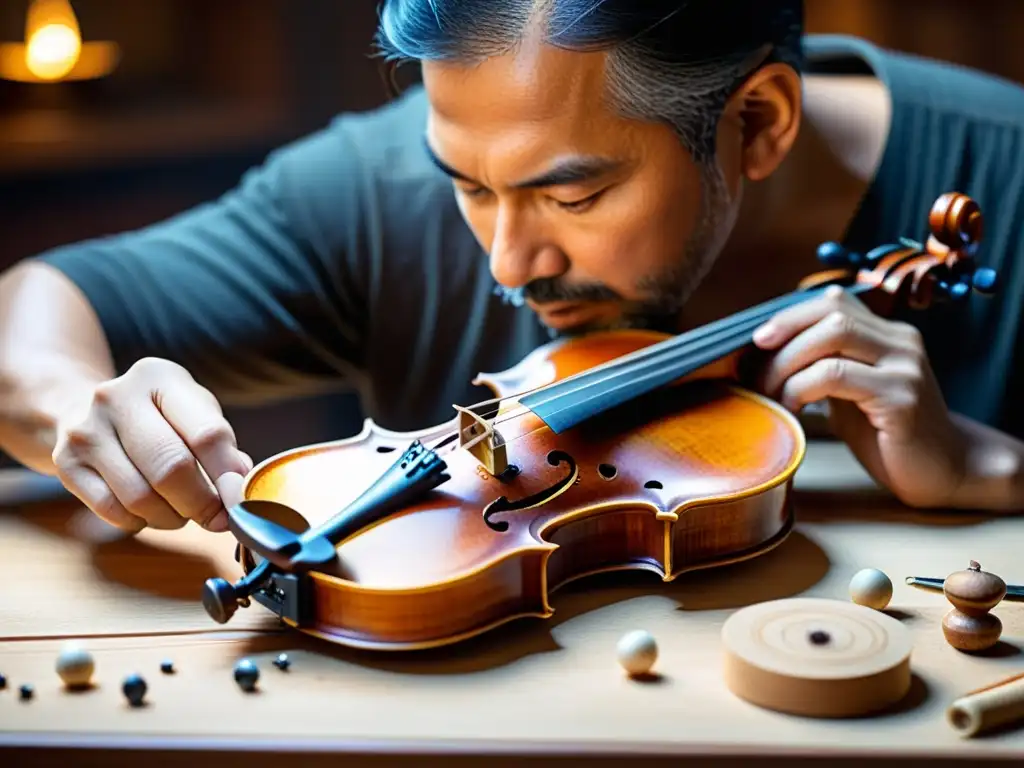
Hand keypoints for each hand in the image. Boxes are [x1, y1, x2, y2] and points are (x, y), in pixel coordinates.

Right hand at [51, 357, 251, 532]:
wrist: (83, 408)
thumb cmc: (159, 416)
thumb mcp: (194, 414)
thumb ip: (222, 448)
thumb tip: (238, 489)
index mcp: (159, 378)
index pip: (206, 434)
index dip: (229, 476)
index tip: (241, 501)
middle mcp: (116, 397)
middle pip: (171, 468)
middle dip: (202, 504)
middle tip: (216, 518)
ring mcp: (85, 429)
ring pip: (140, 497)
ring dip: (172, 517)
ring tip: (182, 511)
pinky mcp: (65, 461)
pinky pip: (112, 510)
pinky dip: (140, 521)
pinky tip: (149, 512)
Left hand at [752, 285, 965, 507]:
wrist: (943, 473)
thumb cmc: (886, 435)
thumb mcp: (849, 393)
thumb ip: (822, 367)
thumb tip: (765, 354)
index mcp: (888, 335)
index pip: (832, 301)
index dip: (789, 316)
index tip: (756, 344)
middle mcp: (901, 342)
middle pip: (830, 312)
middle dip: (782, 340)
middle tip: (756, 376)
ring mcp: (905, 367)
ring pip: (832, 336)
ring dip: (787, 364)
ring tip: (771, 396)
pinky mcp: (901, 397)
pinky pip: (836, 376)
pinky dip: (801, 389)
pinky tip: (793, 412)